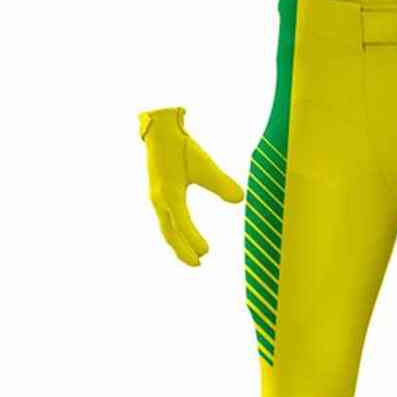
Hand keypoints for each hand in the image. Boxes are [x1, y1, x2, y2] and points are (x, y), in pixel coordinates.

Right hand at [139, 107, 243, 266]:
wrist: (160, 131)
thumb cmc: (182, 147)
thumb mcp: (205, 165)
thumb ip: (222, 183)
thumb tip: (240, 199)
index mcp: (170, 194)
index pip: (182, 224)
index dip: (193, 239)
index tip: (206, 252)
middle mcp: (160, 200)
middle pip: (170, 233)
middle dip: (183, 251)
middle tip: (198, 265)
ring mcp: (157, 199)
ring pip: (167, 229)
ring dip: (179, 245)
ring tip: (193, 257)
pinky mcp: (158, 196)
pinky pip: (166, 221)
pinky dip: (175, 233)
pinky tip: (185, 236)